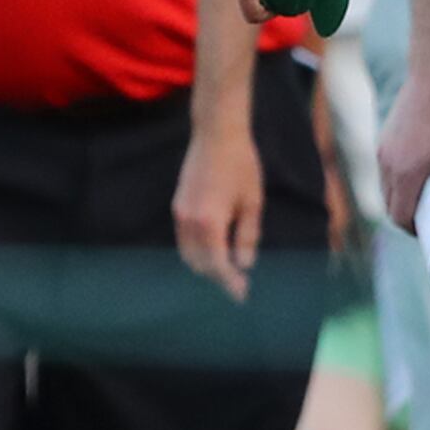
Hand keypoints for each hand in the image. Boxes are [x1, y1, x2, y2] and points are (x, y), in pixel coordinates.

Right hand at [173, 120, 263, 303]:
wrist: (217, 134)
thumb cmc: (241, 165)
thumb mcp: (252, 203)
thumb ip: (247, 236)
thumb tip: (244, 264)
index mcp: (210, 223)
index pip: (218, 264)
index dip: (230, 282)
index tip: (242, 295)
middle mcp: (189, 221)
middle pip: (199, 264)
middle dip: (218, 277)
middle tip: (238, 283)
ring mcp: (179, 213)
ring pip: (188, 253)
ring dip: (206, 265)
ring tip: (227, 269)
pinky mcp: (177, 206)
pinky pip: (184, 240)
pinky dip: (198, 251)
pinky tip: (214, 249)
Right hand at [375, 69, 429, 233]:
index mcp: (410, 174)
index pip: (401, 215)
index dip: (413, 229)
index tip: (425, 233)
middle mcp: (390, 166)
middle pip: (389, 205)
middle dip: (405, 216)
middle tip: (425, 218)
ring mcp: (383, 153)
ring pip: (386, 188)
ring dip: (400, 197)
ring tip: (422, 196)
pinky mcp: (382, 142)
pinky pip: (386, 171)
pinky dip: (397, 180)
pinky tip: (416, 172)